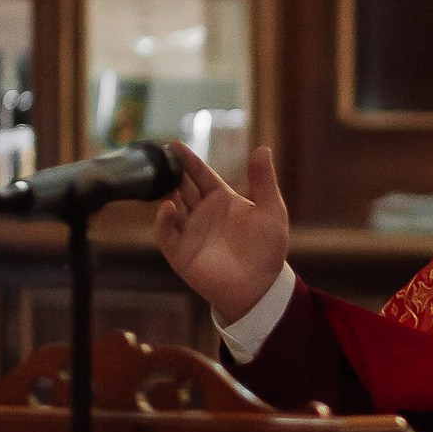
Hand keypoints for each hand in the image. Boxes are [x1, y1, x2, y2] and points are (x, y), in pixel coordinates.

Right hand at [154, 139, 289, 328]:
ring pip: (171, 206)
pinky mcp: (181, 252)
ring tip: (164, 178)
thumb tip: (263, 148)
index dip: (188, 161)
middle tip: (162, 157)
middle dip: (171, 172)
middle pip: (182, 186)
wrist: (260, 286)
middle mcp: (202, 213)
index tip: (175, 145)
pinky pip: (167, 233)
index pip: (201, 175)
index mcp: (221, 199)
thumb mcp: (271, 211)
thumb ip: (264, 181)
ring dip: (166, 192)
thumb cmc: (267, 249)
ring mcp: (189, 231)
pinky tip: (169, 206)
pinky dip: (164, 220)